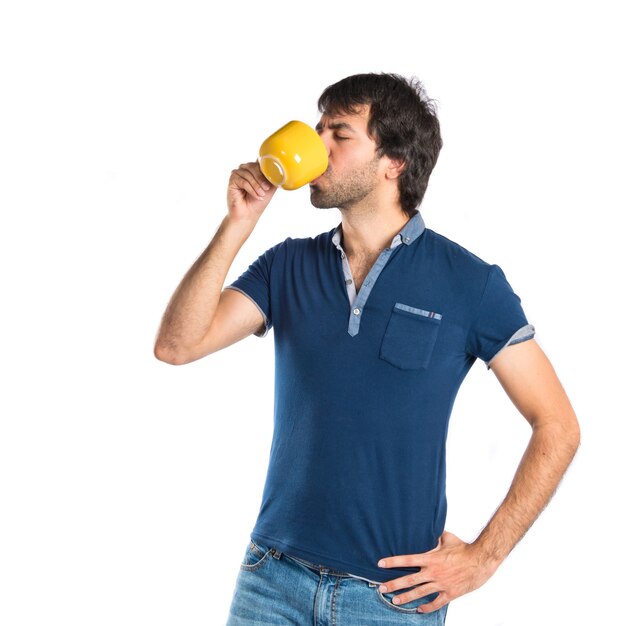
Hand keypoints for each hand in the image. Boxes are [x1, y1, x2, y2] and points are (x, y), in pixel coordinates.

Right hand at [227, 161, 277, 221]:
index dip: (266, 172)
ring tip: (261, 195)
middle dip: (261, 179)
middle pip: (253, 166)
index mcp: (254, 168)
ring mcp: (237, 173)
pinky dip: (251, 189)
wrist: (249, 214)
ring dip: (256, 186)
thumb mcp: (270, 187)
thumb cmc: (258, 201)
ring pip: (248, 174)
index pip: (260, 162)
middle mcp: (245, 168)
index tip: (270, 183)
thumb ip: (272, 177)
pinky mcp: (232, 179)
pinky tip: (256, 196)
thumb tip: (276, 167)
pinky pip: (243, 181)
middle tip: (266, 189)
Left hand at [377, 531, 498, 612]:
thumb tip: (427, 529)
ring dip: (406, 598)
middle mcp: (433, 572)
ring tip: (394, 601)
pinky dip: (427, 607)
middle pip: (409, 580)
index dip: (393, 561)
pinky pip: (436, 603)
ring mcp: (441, 584)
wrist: (481, 561)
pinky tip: (419, 610)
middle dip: (394, 584)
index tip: (380, 564)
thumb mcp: (447, 538)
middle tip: (381, 588)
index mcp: (431, 558)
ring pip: (419, 593)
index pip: (407, 560)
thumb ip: (435, 536)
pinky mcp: (450, 594)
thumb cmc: (464, 548)